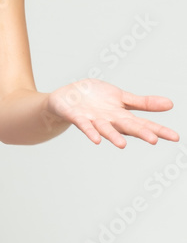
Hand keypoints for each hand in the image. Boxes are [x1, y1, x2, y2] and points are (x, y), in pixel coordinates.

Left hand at [46, 78, 178, 148]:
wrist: (66, 99)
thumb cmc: (95, 98)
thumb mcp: (122, 97)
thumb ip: (143, 103)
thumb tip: (171, 104)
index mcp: (122, 115)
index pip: (144, 122)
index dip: (158, 129)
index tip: (175, 137)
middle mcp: (110, 120)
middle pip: (127, 127)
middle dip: (140, 133)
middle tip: (154, 140)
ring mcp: (94, 120)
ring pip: (106, 129)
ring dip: (113, 137)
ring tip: (122, 145)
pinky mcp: (78, 117)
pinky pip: (84, 125)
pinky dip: (90, 131)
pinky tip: (95, 139)